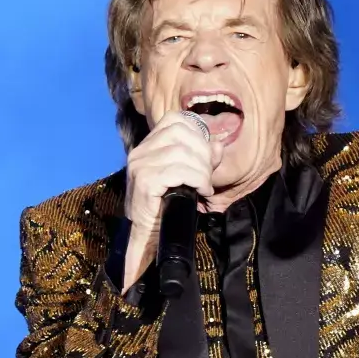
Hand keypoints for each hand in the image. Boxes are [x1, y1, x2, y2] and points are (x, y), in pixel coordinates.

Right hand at [120, 112, 223, 288]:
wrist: (151, 237)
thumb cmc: (169, 207)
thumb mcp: (190, 177)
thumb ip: (204, 159)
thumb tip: (218, 145)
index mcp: (149, 145)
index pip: (176, 119)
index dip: (199, 132)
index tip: (209, 156)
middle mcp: (140, 152)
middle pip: (181, 132)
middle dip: (203, 153)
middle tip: (207, 176)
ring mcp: (140, 166)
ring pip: (182, 151)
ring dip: (202, 170)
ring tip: (204, 186)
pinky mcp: (145, 181)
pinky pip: (179, 170)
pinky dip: (197, 180)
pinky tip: (201, 192)